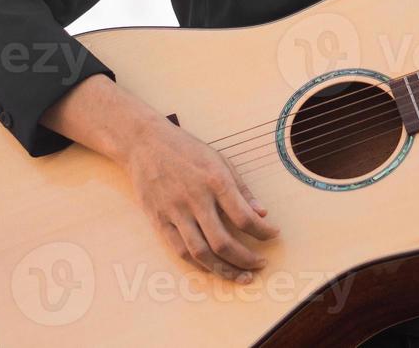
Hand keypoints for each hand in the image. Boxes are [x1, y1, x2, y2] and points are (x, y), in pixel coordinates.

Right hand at [121, 114, 279, 283]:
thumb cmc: (186, 150)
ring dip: (224, 269)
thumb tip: (262, 213)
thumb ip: (241, 189)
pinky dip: (199, 264)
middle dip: (246, 258)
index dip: (262, 232)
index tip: (273, 235)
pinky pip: (180, 250)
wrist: (145, 143)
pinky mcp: (159, 220)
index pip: (244, 217)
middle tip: (260, 264)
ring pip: (201, 253)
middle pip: (223, 242)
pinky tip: (214, 268)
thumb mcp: (220, 160)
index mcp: (215, 181)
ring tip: (242, 275)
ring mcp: (175, 212)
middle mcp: (195, 199)